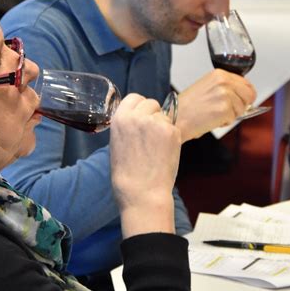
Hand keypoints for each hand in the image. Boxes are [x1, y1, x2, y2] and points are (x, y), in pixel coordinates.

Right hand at [110, 94, 180, 236]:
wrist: (141, 192)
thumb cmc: (126, 174)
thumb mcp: (117, 144)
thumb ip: (127, 127)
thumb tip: (138, 119)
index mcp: (120, 118)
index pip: (134, 98)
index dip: (139, 107)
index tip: (141, 116)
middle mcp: (138, 116)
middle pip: (150, 103)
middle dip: (152, 114)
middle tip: (151, 133)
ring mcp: (156, 123)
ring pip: (163, 115)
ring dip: (162, 126)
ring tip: (156, 147)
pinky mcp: (172, 132)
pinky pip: (173, 127)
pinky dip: (171, 137)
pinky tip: (164, 152)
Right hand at [177, 69, 256, 141]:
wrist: (175, 118)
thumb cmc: (186, 106)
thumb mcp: (206, 87)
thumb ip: (224, 87)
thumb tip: (241, 95)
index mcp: (219, 74)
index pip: (246, 83)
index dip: (244, 95)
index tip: (239, 100)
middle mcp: (224, 82)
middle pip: (249, 95)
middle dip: (240, 105)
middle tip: (224, 109)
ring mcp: (225, 95)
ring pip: (242, 109)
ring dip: (231, 115)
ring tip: (213, 113)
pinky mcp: (225, 109)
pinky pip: (234, 119)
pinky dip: (224, 123)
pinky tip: (211, 119)